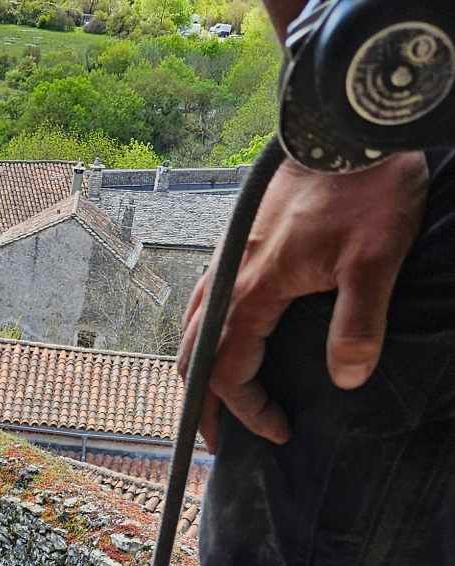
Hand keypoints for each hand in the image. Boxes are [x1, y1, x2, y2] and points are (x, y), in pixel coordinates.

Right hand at [178, 151, 428, 451]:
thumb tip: (347, 379)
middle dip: (203, 403)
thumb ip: (358, 324)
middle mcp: (228, 275)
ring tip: (215, 395)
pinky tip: (227, 334)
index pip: (230, 372)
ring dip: (199, 367)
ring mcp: (228, 255)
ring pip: (192, 326)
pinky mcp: (239, 239)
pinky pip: (204, 298)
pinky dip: (204, 332)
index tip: (279, 432)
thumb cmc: (365, 188)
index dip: (249, 411)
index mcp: (253, 290)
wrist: (348, 125)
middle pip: (194, 355)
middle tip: (219, 440)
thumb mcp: (374, 261)